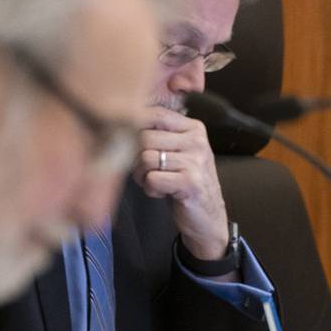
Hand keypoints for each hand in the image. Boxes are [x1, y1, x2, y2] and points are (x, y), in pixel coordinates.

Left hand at [133, 106, 228, 260]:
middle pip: (144, 136)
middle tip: (147, 171)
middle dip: (136, 158)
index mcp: (194, 129)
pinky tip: (163, 192)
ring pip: (145, 158)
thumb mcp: (178, 151)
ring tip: (156, 182)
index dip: (135, 130)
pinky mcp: (190, 181)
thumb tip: (123, 116)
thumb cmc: (185, 182)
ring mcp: (196, 161)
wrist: (207, 216)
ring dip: (142, 175)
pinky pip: (152, 178)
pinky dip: (151, 189)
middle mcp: (197, 141)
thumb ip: (159, 133)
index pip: (154, 114)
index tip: (137, 147)